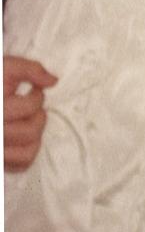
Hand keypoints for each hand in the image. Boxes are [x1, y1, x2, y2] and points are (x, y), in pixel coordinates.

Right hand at [4, 55, 56, 170]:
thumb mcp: (4, 68)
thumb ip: (28, 69)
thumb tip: (53, 81)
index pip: (29, 107)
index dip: (37, 95)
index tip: (34, 89)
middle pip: (30, 131)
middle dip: (38, 114)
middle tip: (31, 105)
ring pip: (28, 151)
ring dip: (35, 133)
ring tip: (28, 120)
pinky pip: (21, 163)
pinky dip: (28, 151)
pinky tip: (21, 136)